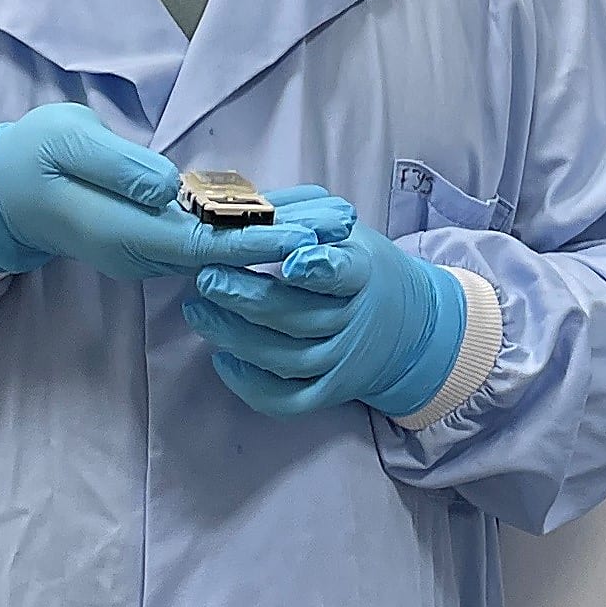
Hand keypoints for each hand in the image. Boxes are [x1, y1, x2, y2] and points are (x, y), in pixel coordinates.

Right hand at [0, 106, 329, 283]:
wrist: (2, 191)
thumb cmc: (30, 160)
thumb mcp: (64, 147)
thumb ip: (118, 168)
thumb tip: (169, 188)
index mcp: (127, 234)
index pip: (204, 246)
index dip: (256, 241)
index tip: (305, 236)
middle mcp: (148, 250)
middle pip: (229, 252)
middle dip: (288, 238)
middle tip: (346, 224)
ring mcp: (155, 246)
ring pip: (228, 244)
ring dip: (282, 230)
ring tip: (338, 218)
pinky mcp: (160, 233)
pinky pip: (217, 232)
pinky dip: (258, 221)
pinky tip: (295, 212)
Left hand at [183, 200, 469, 421]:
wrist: (407, 324)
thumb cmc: (357, 266)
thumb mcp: (343, 230)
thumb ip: (300, 216)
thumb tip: (243, 205)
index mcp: (363, 272)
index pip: (346, 272)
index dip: (320, 269)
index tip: (291, 260)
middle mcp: (355, 321)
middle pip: (300, 317)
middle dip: (247, 297)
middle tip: (207, 278)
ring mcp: (342, 362)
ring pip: (286, 359)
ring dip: (236, 337)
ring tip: (198, 310)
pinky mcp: (329, 392)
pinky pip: (288, 401)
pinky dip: (251, 386)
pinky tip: (222, 359)